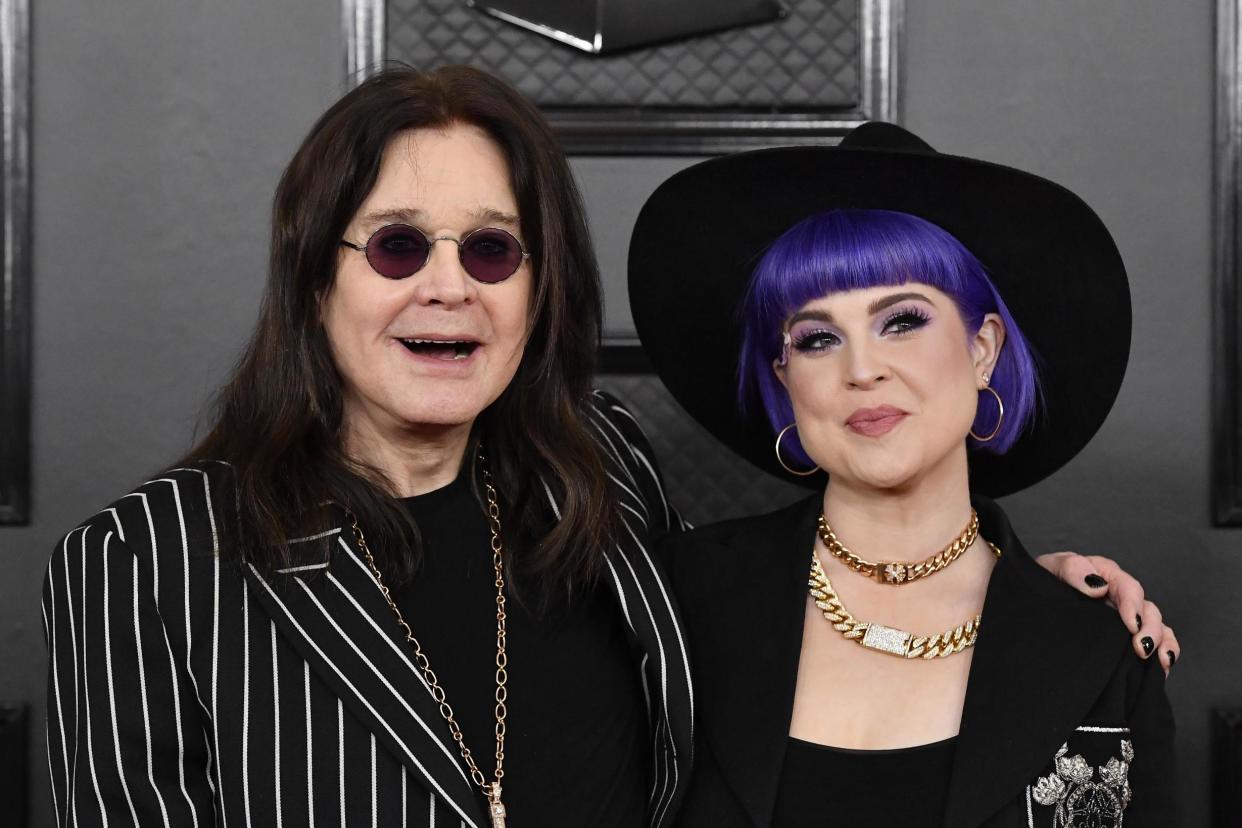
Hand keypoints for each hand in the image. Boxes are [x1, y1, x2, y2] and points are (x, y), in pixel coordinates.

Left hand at [1036, 551, 1179, 675]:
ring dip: (1162, 642)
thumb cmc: (1043, 582)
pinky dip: (1165, 652)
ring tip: (1159, 660)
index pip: (1128, 587)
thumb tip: (1098, 586)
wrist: (1029, 605)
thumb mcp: (1051, 568)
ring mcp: (1124, 618)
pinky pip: (1155, 643)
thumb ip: (1072, 569)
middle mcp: (1120, 596)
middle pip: (1148, 610)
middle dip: (1150, 629)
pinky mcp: (1124, 638)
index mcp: (1105, 575)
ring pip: (1156, 627)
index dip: (1133, 605)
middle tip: (1142, 648)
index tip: (1131, 624)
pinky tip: (1163, 667)